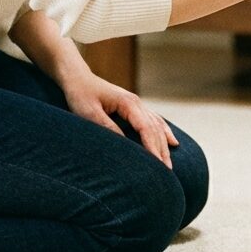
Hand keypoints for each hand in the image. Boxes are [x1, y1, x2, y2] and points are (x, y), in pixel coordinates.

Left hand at [62, 72, 178, 168]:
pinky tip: (173, 142)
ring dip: (164, 145)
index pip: (146, 128)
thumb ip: (108, 127)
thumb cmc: (81, 95)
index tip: (158, 165)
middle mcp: (136, 103)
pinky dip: (164, 132)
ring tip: (169, 164)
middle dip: (162, 150)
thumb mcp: (90, 113)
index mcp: (128, 103)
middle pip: (155, 129)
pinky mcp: (133, 108)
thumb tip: (125, 145)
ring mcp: (137, 104)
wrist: (78, 78)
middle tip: (167, 173)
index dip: (152, 147)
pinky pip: (154, 121)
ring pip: (157, 126)